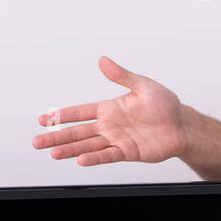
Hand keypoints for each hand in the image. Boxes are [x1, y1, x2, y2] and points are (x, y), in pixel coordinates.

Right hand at [32, 57, 186, 165]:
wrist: (182, 126)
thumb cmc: (165, 106)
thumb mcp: (143, 85)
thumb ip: (121, 76)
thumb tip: (103, 61)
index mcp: (110, 108)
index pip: (79, 112)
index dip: (61, 115)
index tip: (44, 119)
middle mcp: (110, 126)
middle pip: (77, 132)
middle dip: (56, 136)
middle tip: (37, 141)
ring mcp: (117, 140)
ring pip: (87, 145)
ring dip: (69, 149)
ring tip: (52, 153)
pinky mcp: (127, 152)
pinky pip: (107, 155)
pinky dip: (94, 158)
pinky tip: (80, 160)